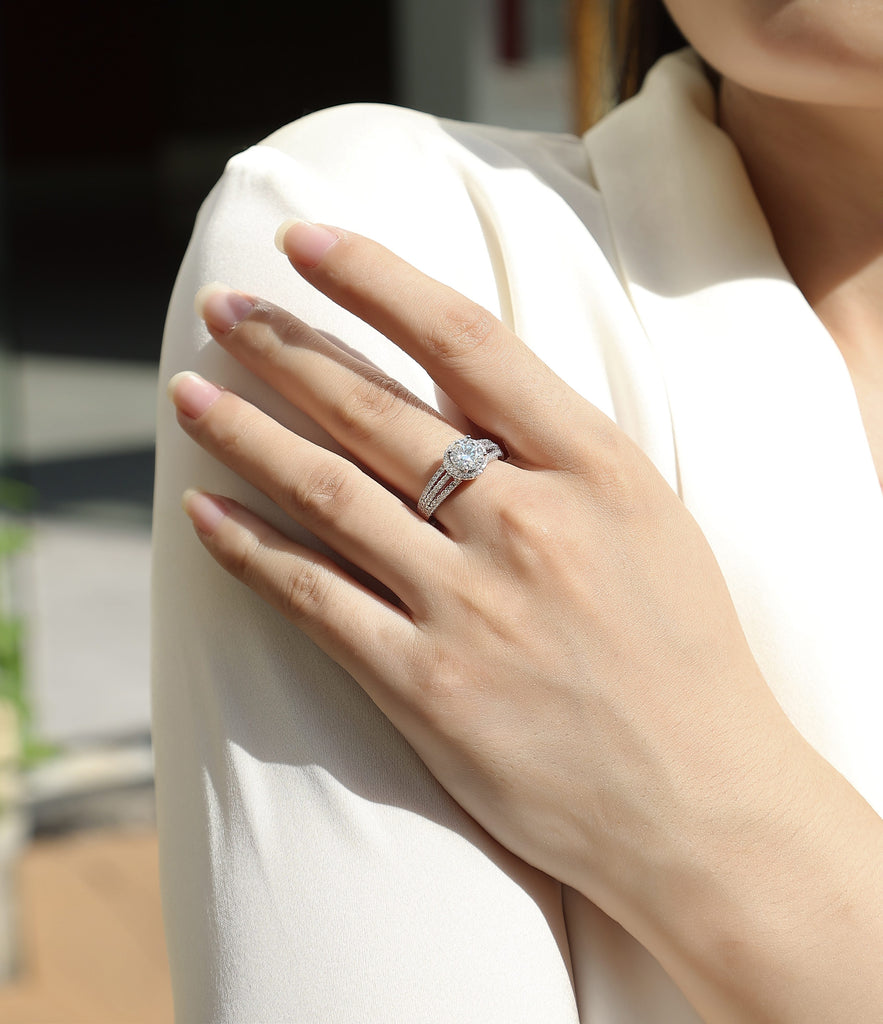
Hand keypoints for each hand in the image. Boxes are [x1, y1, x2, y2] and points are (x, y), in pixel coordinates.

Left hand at [169, 221, 798, 935]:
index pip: (465, 341)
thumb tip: (468, 398)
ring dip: (245, 434)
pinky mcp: (425, 686)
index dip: (375, 280)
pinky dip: (249, 550)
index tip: (306, 241)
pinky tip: (205, 512)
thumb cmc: (686, 658)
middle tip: (221, 308)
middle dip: (284, 346)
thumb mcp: (650, 521)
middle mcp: (525, 523)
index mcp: (595, 467)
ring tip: (187, 394)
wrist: (702, 806)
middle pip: (373, 410)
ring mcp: (469, 605)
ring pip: (327, 493)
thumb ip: (562, 455)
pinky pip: (314, 599)